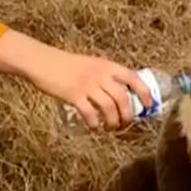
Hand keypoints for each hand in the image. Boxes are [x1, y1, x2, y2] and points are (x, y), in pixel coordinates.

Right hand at [0, 29, 152, 129]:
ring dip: (113, 123)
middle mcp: (100, 75)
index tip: (148, 106)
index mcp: (107, 66)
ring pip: (109, 109)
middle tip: (125, 125)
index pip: (133, 78)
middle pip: (123, 99)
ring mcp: (87, 85)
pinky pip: (90, 114)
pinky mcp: (73, 95)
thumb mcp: (92, 65)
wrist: (43, 62)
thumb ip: (105, 76)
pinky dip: (95, 124)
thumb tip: (121, 95)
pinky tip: (94, 127)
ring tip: (111, 129)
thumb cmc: (67, 65)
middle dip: (128, 116)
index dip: (144, 93)